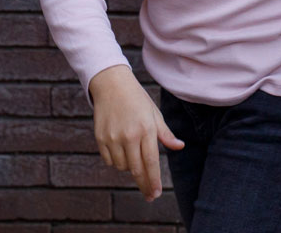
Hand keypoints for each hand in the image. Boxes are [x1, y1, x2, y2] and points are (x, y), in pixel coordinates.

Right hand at [89, 65, 183, 201]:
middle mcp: (129, 135)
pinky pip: (109, 160)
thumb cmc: (137, 100)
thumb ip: (165, 134)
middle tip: (149, 195)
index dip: (153, 180)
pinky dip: (116, 162)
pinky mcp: (100, 138)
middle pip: (136, 169)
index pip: (151, 161)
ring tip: (134, 158)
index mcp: (146, 129)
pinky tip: (121, 153)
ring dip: (130, 168)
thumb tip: (180, 147)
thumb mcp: (154, 114)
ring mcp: (113, 137)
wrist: (112, 85)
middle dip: (144, 184)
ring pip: (122, 166)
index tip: (156, 193)